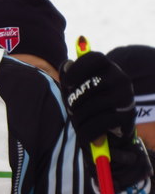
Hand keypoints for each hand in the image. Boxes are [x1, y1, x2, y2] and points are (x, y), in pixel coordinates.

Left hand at [60, 52, 151, 188]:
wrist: (111, 129)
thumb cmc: (90, 103)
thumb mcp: (78, 88)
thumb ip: (70, 76)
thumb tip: (66, 66)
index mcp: (107, 67)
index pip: (94, 58)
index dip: (77, 69)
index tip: (67, 83)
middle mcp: (120, 78)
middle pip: (88, 86)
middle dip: (73, 102)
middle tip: (71, 110)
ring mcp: (126, 96)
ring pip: (92, 106)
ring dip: (78, 119)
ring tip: (78, 122)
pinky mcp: (128, 115)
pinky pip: (99, 124)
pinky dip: (86, 132)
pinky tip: (85, 135)